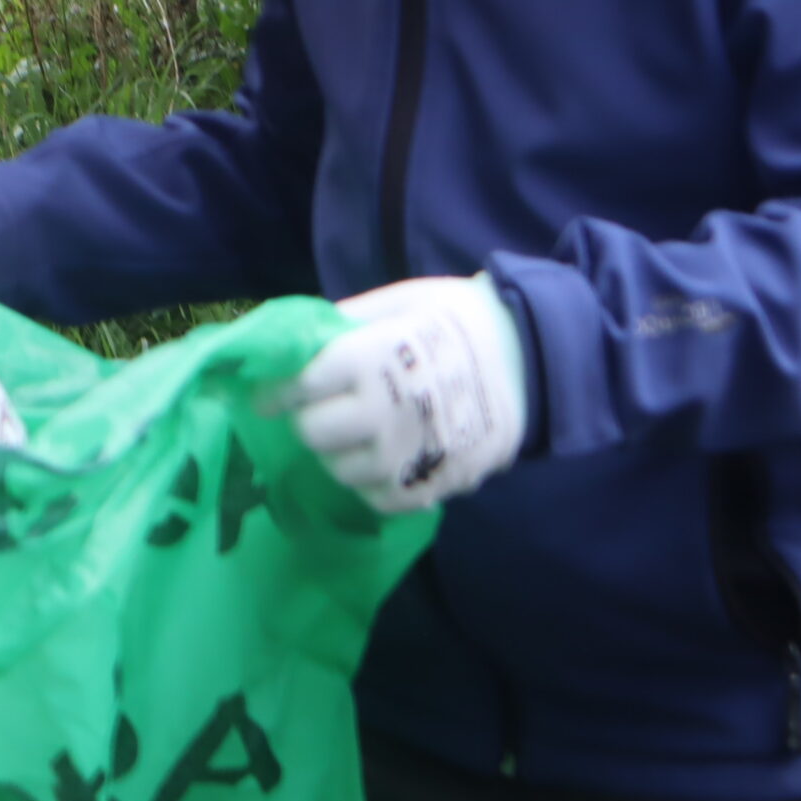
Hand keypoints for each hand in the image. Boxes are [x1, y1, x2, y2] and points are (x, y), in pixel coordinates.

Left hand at [288, 274, 526, 513]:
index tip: (265, 396)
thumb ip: (344, 321)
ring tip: (359, 432)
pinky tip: (385, 458)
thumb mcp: (401, 301)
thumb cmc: (460, 320)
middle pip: (312, 434)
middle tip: (324, 409)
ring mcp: (409, 455)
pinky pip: (378, 499)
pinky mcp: (434, 485)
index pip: (298, 386)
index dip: (274, 391)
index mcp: (369, 360)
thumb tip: (296, 338)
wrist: (535, 359)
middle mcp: (382, 412)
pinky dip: (373, 482)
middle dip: (310, 419)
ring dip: (340, 453)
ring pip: (340, 471)